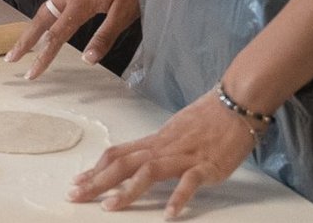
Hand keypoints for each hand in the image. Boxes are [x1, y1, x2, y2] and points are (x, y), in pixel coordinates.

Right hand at [5, 0, 138, 79]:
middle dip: (24, 40)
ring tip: (22, 44)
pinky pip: (52, 4)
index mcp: (79, 4)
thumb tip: (86, 60)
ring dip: (32, 28)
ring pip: (45, 11)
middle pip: (40, 20)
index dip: (43, 57)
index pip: (55, 36)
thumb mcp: (123, 14)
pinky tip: (45, 24)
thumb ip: (104, 37)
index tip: (31, 74)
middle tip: (10, 57)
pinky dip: (43, 18)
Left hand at [69, 91, 259, 217]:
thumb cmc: (210, 117)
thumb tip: (140, 160)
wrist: (237, 101)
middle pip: (123, 163)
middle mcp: (164, 147)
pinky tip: (169, 215)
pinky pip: (190, 181)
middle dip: (97, 181)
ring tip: (110, 207)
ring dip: (127, 191)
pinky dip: (179, 198)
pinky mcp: (208, 165)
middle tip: (75, 195)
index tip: (78, 182)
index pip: (118, 153)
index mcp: (155, 140)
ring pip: (148, 171)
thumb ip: (159, 147)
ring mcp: (185, 155)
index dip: (96, 168)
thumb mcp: (176, 131)